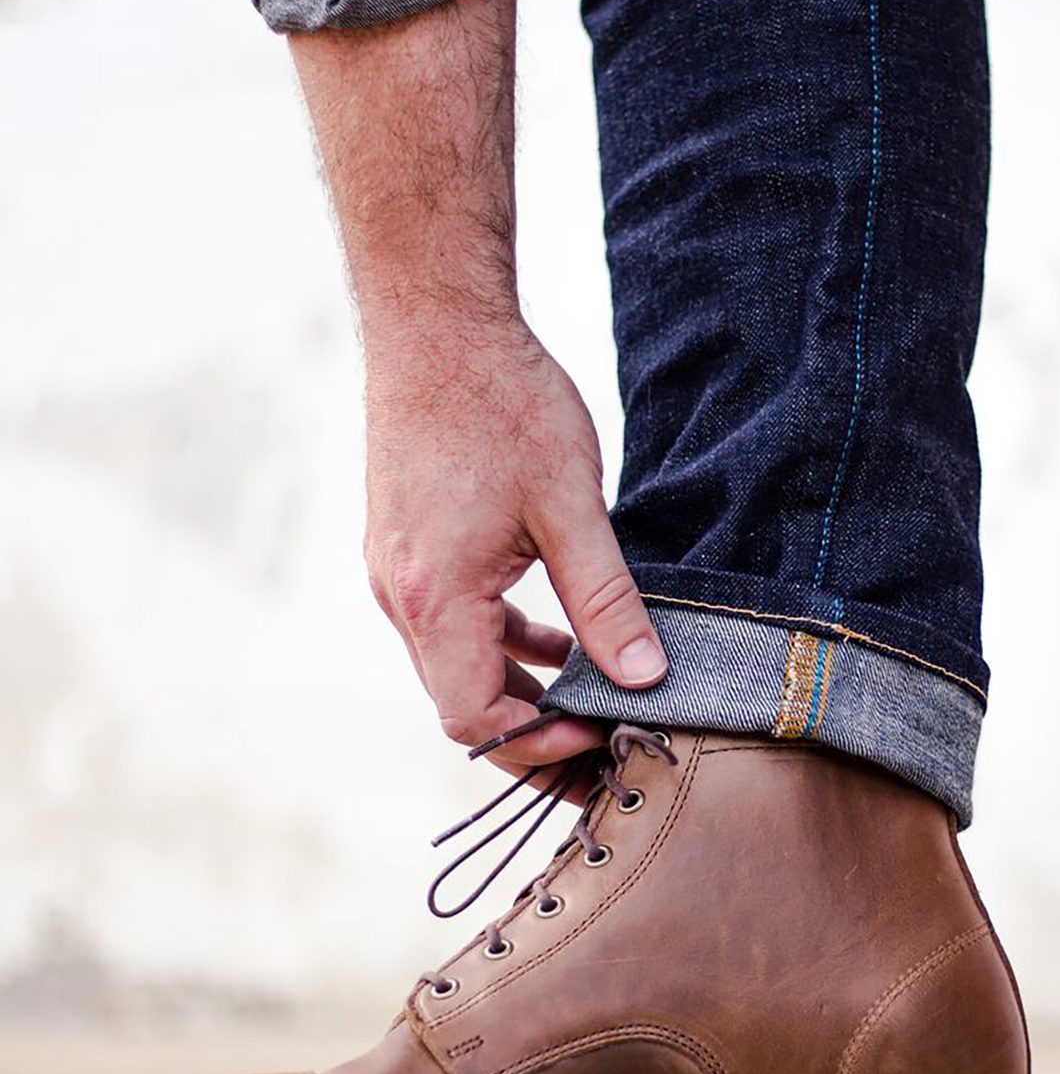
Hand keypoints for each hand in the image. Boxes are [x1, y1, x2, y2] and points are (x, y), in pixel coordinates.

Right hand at [363, 323, 667, 775]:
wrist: (436, 326)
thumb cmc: (502, 403)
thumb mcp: (572, 507)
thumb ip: (607, 601)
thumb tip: (644, 679)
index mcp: (436, 597)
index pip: (475, 718)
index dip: (540, 745)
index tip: (604, 735)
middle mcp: (403, 597)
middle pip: (463, 704)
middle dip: (537, 734)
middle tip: (610, 748)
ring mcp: (400, 574)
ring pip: (459, 667)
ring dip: (523, 690)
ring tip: (597, 705)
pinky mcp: (411, 551)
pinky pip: (455, 626)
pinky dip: (505, 646)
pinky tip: (563, 641)